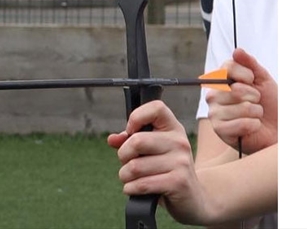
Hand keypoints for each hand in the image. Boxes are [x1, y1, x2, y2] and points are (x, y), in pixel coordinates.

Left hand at [107, 100, 212, 225]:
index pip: (156, 107)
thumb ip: (129, 141)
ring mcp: (181, 162)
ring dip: (125, 176)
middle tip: (128, 162)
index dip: (136, 117)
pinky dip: (131, 188)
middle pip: (136, 141)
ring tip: (133, 178)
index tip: (131, 132)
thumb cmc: (167, 171)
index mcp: (173, 129)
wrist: (194, 200)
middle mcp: (179, 142)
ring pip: (135, 166)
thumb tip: (112, 139)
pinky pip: (141, 184)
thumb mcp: (151, 152)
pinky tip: (135, 189)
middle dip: (123, 155)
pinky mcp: (178, 182)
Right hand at [207, 47, 276, 152]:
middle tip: (256, 101)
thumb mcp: (263, 80)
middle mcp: (213, 95)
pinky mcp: (220, 130)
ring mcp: (214, 113)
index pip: (226, 67)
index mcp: (221, 81)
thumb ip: (250, 64)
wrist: (276, 128)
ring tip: (255, 115)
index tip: (253, 81)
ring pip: (241, 108)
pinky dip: (253, 125)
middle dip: (254, 96)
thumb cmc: (269, 103)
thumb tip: (237, 50)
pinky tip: (253, 126)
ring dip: (256, 112)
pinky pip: (240, 124)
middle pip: (234, 89)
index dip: (245, 74)